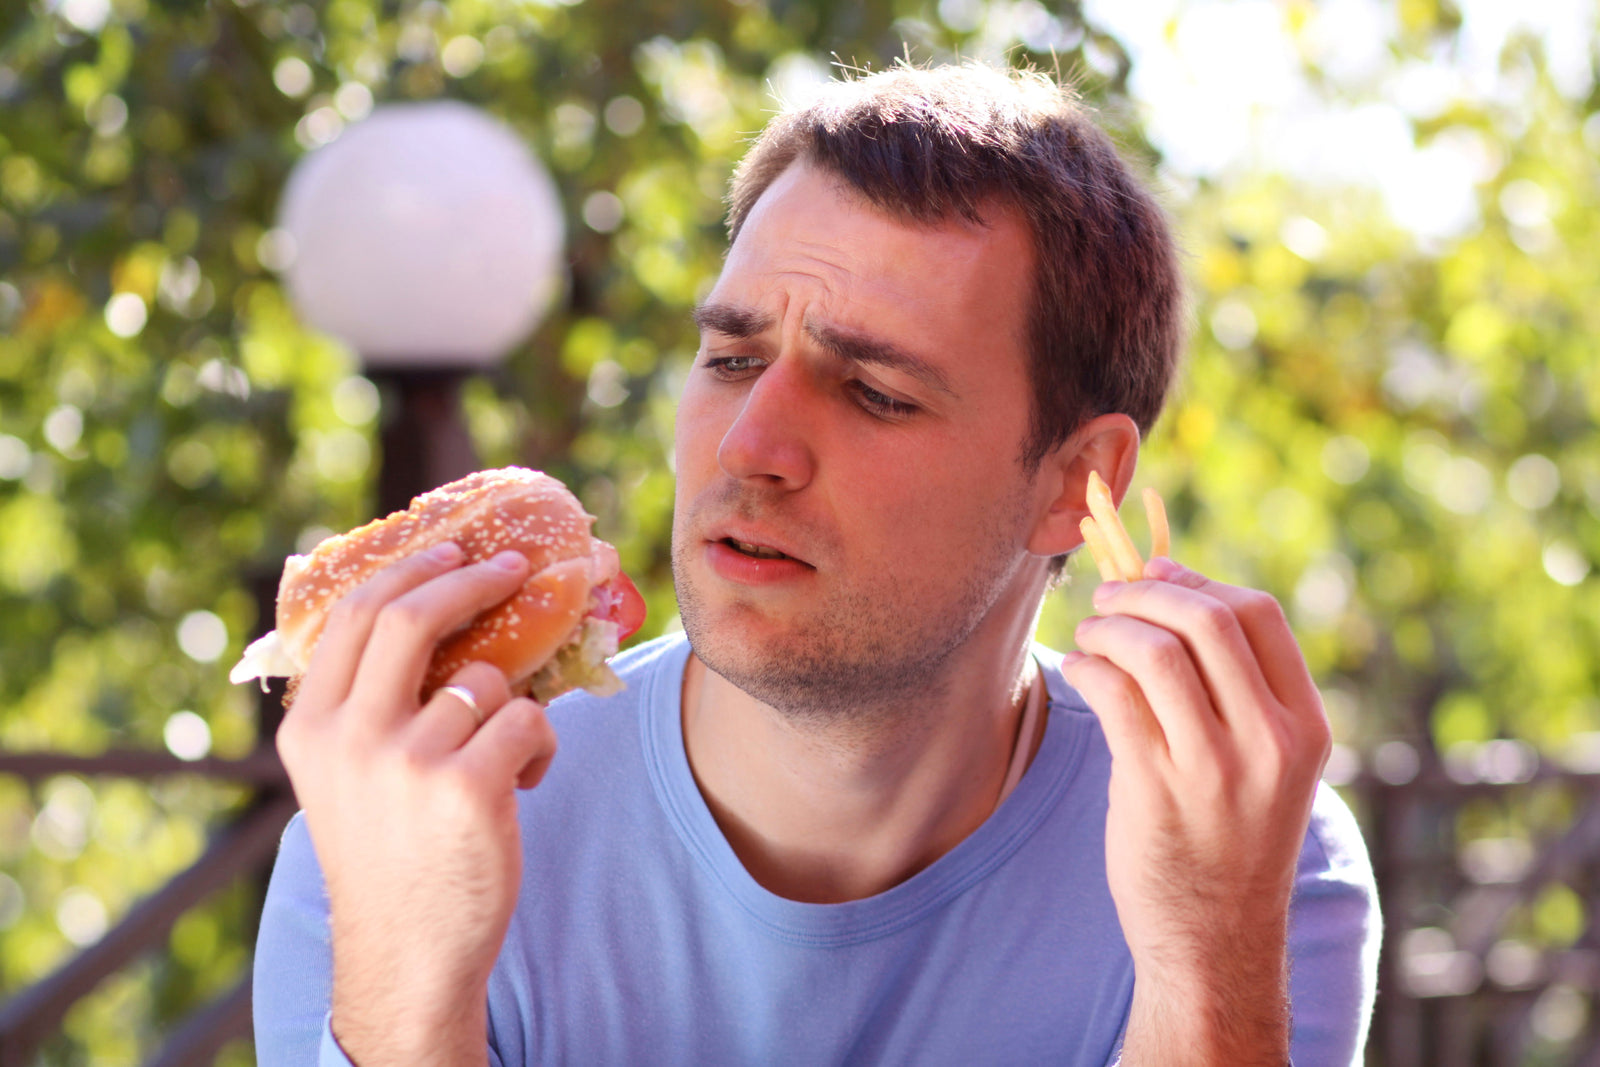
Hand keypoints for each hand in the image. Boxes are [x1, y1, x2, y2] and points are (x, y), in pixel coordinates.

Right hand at [274, 543, 558, 1065]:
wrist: (409, 950)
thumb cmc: (389, 852)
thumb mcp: (344, 774)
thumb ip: (365, 702)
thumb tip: (427, 604)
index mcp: (311, 727)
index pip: (358, 614)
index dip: (412, 569)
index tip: (453, 547)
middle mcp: (350, 737)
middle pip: (413, 615)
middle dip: (472, 578)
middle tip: (514, 565)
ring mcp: (407, 761)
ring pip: (487, 681)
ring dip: (514, 706)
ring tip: (505, 756)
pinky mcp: (468, 788)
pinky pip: (528, 723)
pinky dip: (541, 747)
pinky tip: (524, 784)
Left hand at [1060, 556, 1329, 1065]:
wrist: (1214, 938)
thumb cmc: (1229, 838)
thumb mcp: (1266, 764)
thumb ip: (1237, 690)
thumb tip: (1172, 591)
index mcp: (1304, 727)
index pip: (1259, 615)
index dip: (1200, 580)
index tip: (1158, 574)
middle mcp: (1269, 743)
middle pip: (1207, 620)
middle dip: (1146, 592)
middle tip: (1111, 596)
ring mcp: (1214, 768)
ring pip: (1157, 651)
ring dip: (1111, 627)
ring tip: (1092, 634)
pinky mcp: (1155, 789)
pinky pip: (1115, 694)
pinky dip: (1090, 665)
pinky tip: (1082, 670)